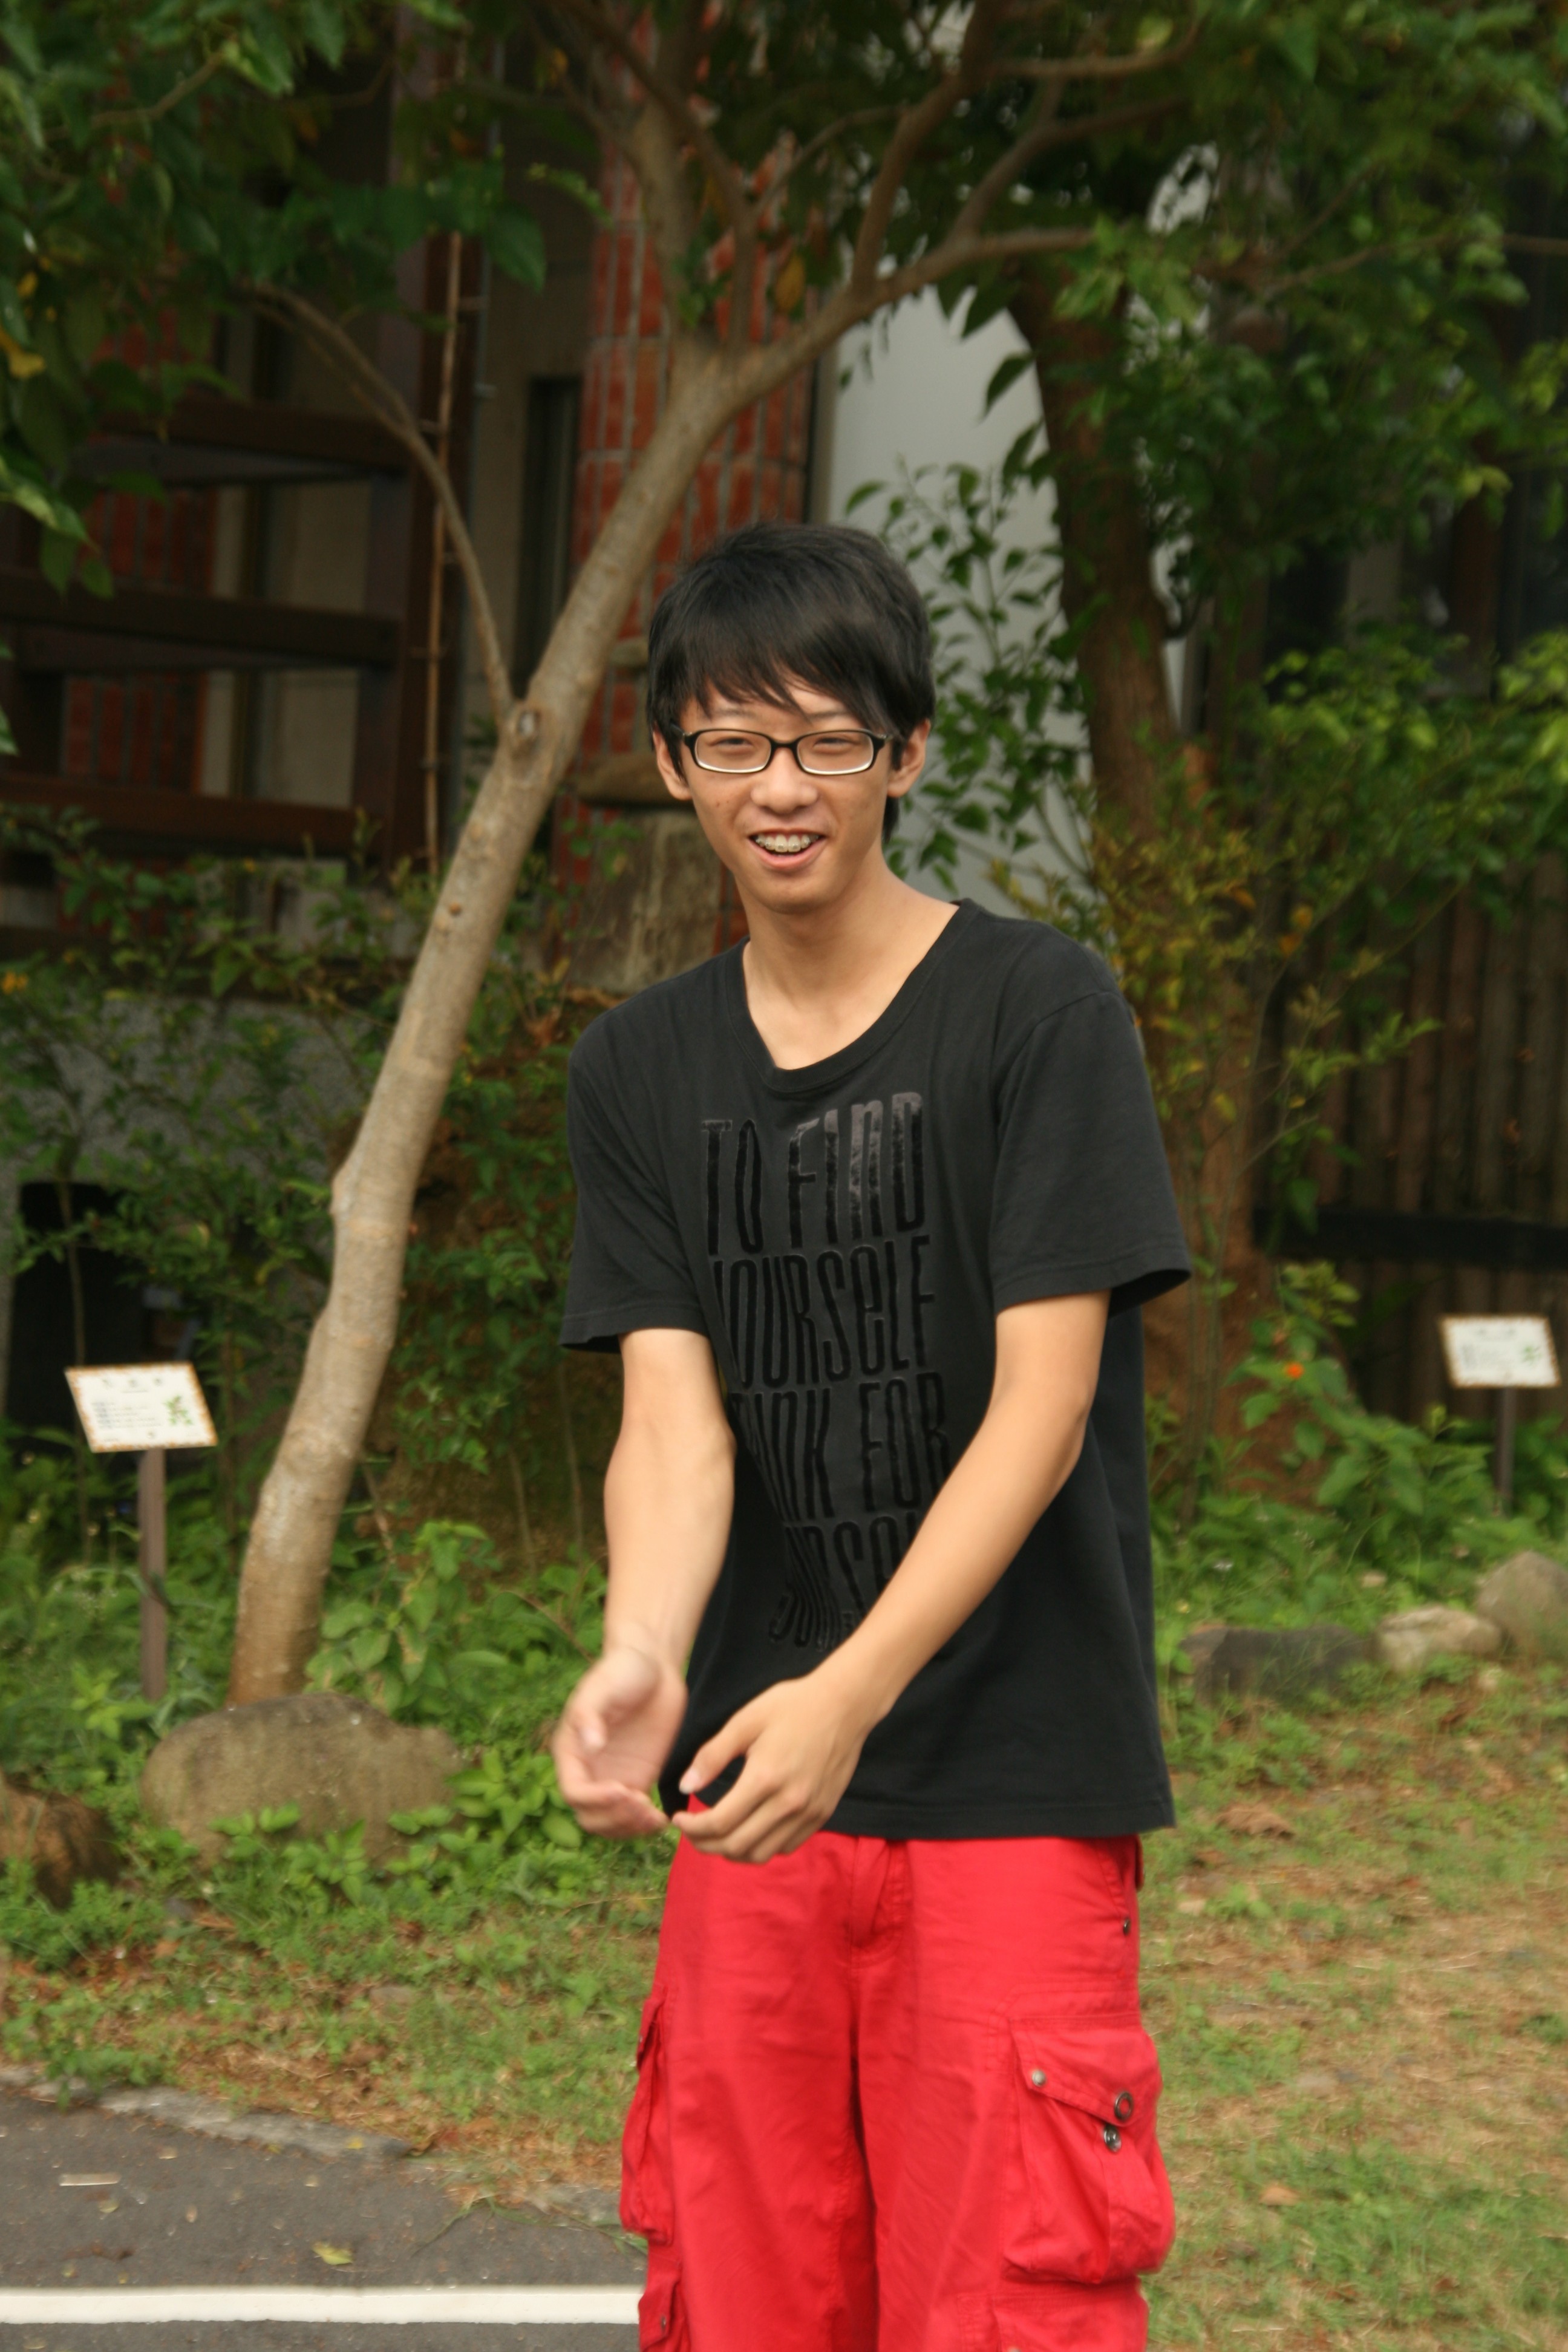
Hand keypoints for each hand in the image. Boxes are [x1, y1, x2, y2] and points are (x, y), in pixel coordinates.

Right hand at [552, 1644, 687, 1837]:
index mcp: (571, 1750)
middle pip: (590, 1816)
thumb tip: (589, 1746)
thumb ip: (591, 1714)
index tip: (623, 1790)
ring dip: (629, 1828)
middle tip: (643, 1804)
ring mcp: (612, 1778)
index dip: (595, 1799)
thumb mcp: (604, 1685)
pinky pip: (633, 1816)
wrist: (654, 1665)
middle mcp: (589, 1770)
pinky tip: (662, 1819)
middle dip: (614, 1818)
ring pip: (610, 1824)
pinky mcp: (636, 1780)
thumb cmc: (624, 1669)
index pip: (574, 1791)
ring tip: (653, 1815)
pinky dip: (644, 1826)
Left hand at [671, 1668, 872, 1863]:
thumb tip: (685, 1785)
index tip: (678, 1818)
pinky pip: (785, 1847)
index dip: (691, 1827)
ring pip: (761, 1854)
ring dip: (731, 1851)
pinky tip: (749, 1828)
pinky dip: (761, 1846)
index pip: (718, 1823)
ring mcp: (808, 1813)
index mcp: (764, 1778)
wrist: (845, 1705)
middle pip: (736, 1847)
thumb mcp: (745, 1721)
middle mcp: (788, 1803)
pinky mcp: (822, 1815)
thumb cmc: (792, 1705)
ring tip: (716, 1834)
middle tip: (691, 1830)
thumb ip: (712, 1756)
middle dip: (704, 1844)